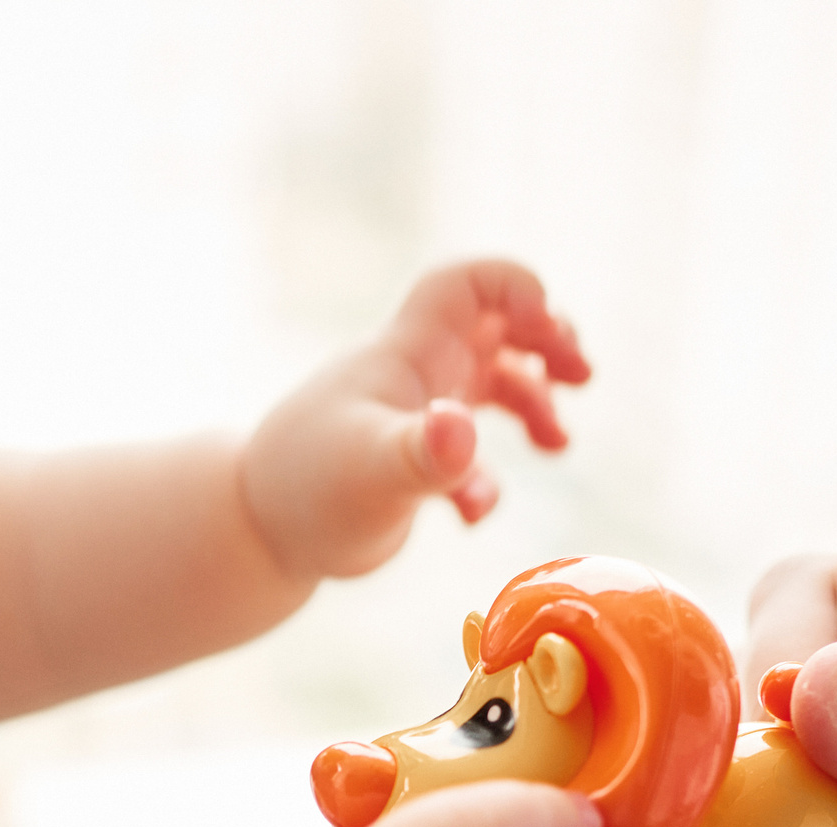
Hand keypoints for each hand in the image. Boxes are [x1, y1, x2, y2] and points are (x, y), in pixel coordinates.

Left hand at [241, 258, 589, 585]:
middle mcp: (416, 373)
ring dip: (534, 403)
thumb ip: (424, 454)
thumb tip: (460, 431)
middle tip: (580, 377)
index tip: (548, 334)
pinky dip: (486, 476)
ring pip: (492, 383)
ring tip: (557, 443)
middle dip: (547, 341)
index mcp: (409, 354)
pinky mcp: (408, 460)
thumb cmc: (309, 494)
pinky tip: (472, 513)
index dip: (518, 289)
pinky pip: (466, 450)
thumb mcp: (375, 474)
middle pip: (497, 323)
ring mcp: (414, 414)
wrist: (256, 532)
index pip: (470, 284)